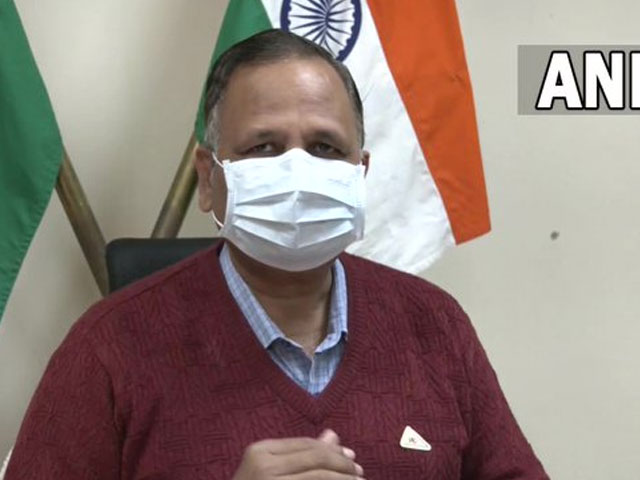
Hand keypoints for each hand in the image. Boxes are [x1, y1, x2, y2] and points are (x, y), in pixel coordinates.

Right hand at [231, 429, 363, 478]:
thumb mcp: (268, 470)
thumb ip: (299, 454)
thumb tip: (333, 434)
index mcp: (259, 451)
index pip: (305, 444)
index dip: (332, 449)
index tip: (351, 456)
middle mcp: (263, 467)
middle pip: (315, 457)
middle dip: (342, 463)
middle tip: (359, 471)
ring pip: (319, 476)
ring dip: (344, 479)